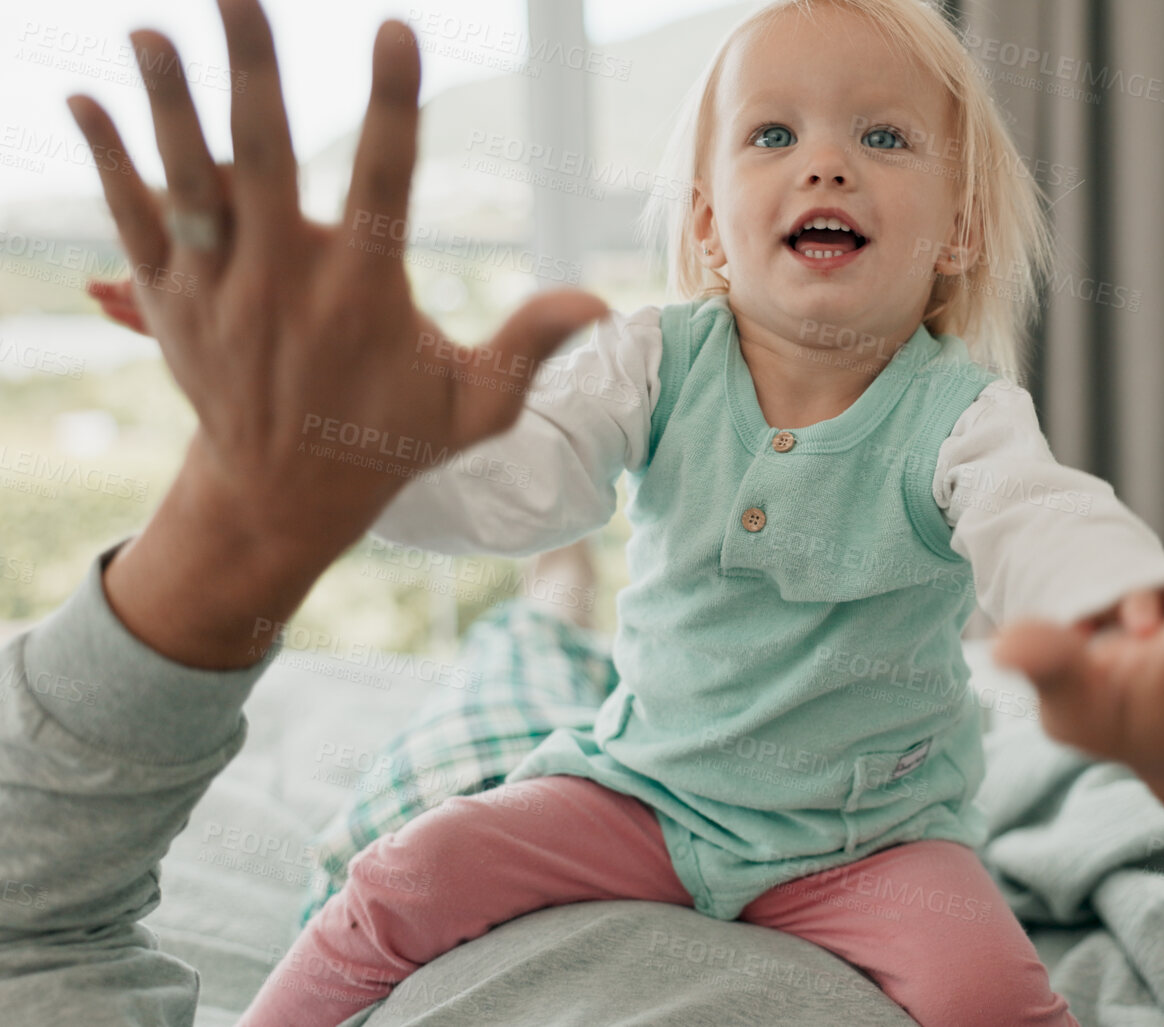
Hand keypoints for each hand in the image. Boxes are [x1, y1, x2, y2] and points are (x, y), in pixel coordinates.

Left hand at [66, 1, 608, 666]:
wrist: (278, 499)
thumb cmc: (387, 441)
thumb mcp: (475, 408)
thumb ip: (534, 347)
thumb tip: (603, 301)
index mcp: (362, 300)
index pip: (385, 185)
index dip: (393, 106)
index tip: (397, 29)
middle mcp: (281, 287)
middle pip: (262, 160)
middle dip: (249, 72)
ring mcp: (216, 292)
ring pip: (187, 182)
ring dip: (166, 101)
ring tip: (148, 28)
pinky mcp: (168, 301)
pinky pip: (132, 219)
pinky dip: (108, 160)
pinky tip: (84, 101)